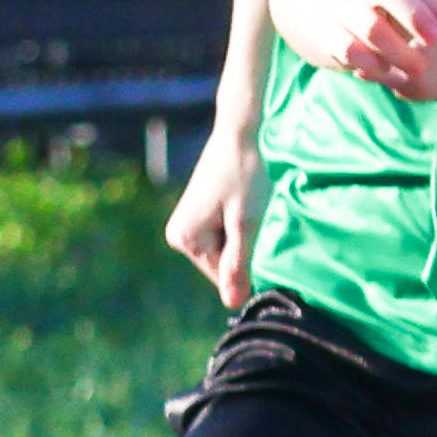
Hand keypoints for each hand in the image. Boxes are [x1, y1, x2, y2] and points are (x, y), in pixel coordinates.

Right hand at [167, 125, 255, 308]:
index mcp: (185, 239)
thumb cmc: (246, 174)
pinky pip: (221, 235)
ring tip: (249, 207)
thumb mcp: (247, 222)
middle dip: (243, 248)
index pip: (223, 276)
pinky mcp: (196, 215)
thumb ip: (238, 264)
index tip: (260, 235)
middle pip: (220, 264)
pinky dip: (238, 225)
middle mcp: (177, 235)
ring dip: (242, 236)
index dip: (247, 263)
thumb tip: (232, 304)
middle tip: (255, 216)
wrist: (240, 132)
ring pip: (223, 250)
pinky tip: (243, 204)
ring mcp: (185, 224)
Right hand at [333, 0, 436, 100]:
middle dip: (414, 16)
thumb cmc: (405, 0)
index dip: (431, 0)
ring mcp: (341, 6)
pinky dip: (371, 62)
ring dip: (398, 48)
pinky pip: (349, 49)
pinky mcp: (331, 36)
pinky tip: (389, 70)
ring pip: (369, 25)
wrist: (363, 26)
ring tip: (420, 66)